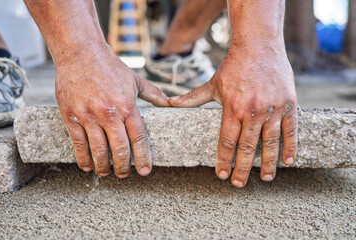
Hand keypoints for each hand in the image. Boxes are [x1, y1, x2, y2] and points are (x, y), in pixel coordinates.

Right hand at [55, 44, 169, 176]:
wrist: (80, 53)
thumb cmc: (110, 66)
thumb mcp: (135, 79)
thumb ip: (153, 93)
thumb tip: (169, 103)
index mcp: (127, 106)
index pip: (138, 138)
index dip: (143, 157)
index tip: (145, 171)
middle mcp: (109, 113)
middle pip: (119, 149)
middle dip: (123, 167)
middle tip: (125, 175)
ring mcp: (88, 115)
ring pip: (98, 150)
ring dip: (103, 167)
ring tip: (107, 173)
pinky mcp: (71, 115)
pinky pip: (78, 143)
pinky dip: (83, 158)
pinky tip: (87, 166)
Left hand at [169, 44, 297, 186]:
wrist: (258, 45)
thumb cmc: (233, 66)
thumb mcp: (212, 83)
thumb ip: (192, 98)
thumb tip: (171, 103)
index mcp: (232, 108)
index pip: (226, 141)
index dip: (223, 160)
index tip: (221, 175)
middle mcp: (252, 111)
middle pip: (247, 147)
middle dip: (242, 169)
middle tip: (238, 184)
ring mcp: (272, 108)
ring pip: (270, 143)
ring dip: (267, 163)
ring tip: (264, 178)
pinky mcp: (289, 103)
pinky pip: (291, 130)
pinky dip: (290, 147)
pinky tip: (287, 161)